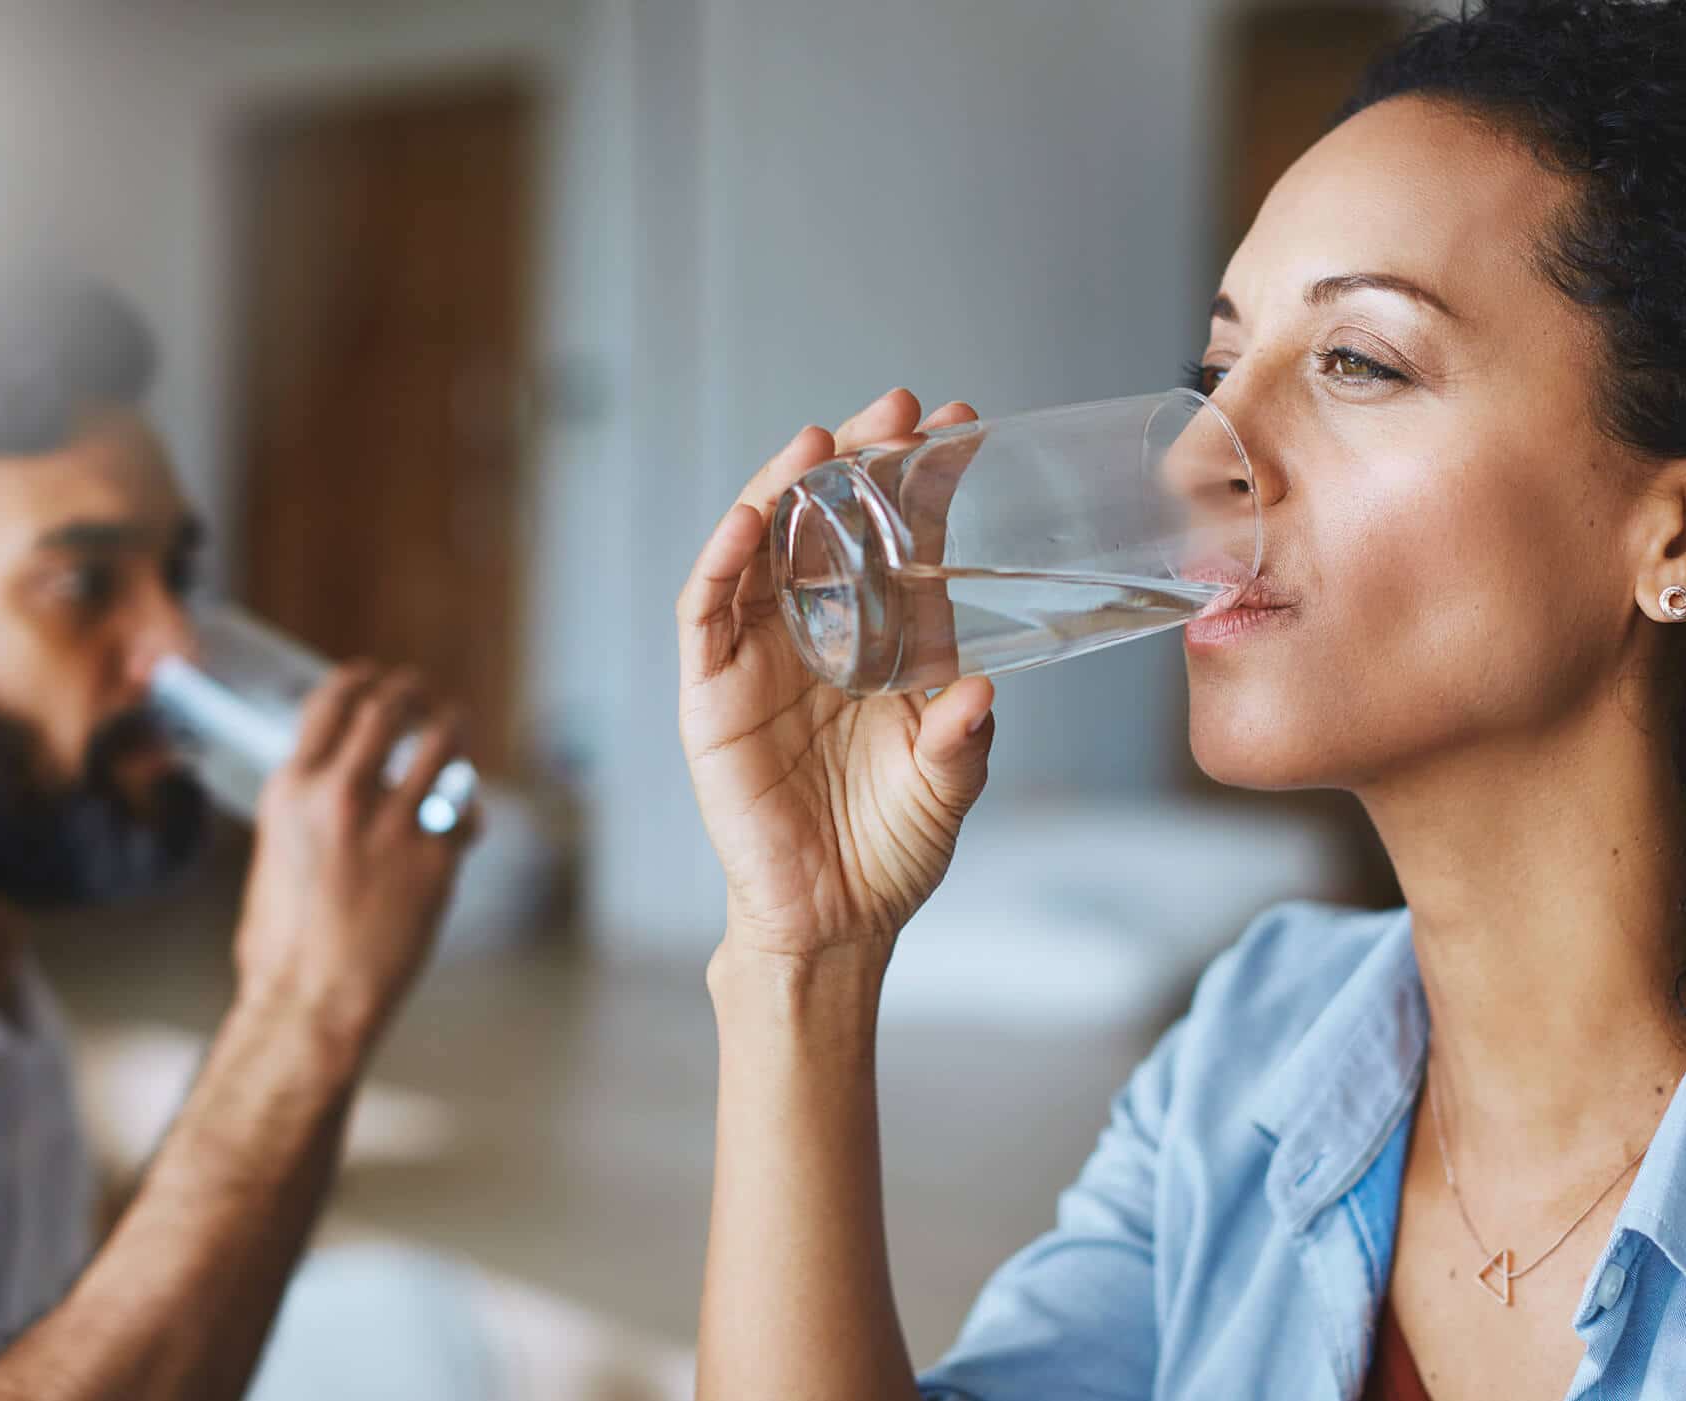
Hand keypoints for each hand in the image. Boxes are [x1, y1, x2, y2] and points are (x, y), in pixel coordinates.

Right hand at [232, 665, 475, 1058]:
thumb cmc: (285, 944)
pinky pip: (464, 812)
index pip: (331, 702)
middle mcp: (342, 795)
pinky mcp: (437, 857)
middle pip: (391, 707)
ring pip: (442, 743)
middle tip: (424, 696)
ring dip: (453, 728)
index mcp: (292, 791)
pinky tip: (461, 823)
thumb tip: (336, 782)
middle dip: (412, 693)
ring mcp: (394, 823)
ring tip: (455, 726)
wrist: (311, 1001)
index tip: (376, 677)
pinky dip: (465, 814)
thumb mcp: (277, 853)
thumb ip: (308, 808)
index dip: (361, 680)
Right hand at [678, 389, 997, 969]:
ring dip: (783, 490)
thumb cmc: (890, 850)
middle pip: (827, 525)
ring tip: (819, 442)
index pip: (899, 543)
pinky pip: (706, 614)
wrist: (832, 923)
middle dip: (857, 461)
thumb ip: (963, 738)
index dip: (923, 484)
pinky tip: (747, 518)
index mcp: (880, 644)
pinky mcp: (710, 694)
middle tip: (898, 408)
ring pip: (762, 551)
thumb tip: (979, 689)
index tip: (961, 427)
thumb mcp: (946, 786)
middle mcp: (817, 635)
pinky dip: (721, 560)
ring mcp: (758, 659)